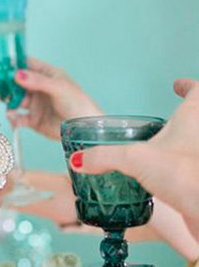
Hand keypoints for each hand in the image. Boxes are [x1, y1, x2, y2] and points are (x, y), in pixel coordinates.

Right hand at [0, 57, 100, 139]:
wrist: (84, 130)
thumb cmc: (78, 104)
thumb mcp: (58, 87)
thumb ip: (36, 81)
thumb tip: (17, 74)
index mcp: (48, 76)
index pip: (27, 65)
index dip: (13, 64)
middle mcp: (40, 89)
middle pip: (17, 82)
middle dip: (4, 82)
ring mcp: (36, 105)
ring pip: (15, 99)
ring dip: (6, 98)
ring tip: (0, 97)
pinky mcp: (34, 120)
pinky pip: (18, 118)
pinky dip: (13, 117)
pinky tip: (12, 116)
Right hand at [68, 79, 198, 239]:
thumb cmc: (185, 174)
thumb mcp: (134, 159)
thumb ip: (104, 157)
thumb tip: (79, 161)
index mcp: (192, 117)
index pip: (196, 91)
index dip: (188, 86)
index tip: (177, 84)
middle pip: (196, 118)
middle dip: (183, 117)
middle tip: (165, 121)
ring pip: (192, 144)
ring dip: (180, 144)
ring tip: (158, 151)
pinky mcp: (197, 182)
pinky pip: (188, 172)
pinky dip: (176, 172)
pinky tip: (160, 181)